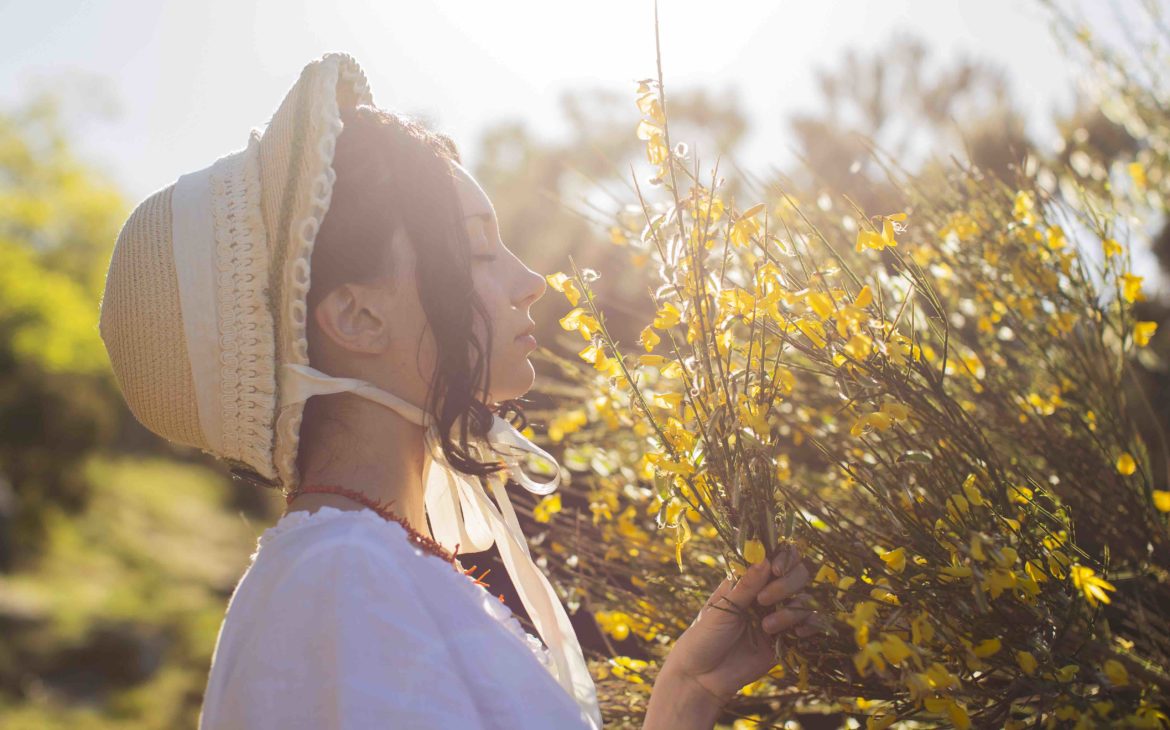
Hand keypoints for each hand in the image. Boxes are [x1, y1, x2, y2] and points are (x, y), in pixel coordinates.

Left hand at [660, 545, 813, 706]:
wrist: (703, 677)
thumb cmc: (704, 636)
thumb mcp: (722, 609)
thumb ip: (745, 586)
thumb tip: (765, 559)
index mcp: (747, 580)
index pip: (775, 558)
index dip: (783, 558)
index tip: (776, 569)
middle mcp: (766, 594)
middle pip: (796, 575)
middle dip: (787, 584)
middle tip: (764, 600)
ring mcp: (778, 615)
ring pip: (804, 600)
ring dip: (791, 611)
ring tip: (767, 627)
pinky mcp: (786, 638)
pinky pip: (809, 625)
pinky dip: (810, 625)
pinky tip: (798, 633)